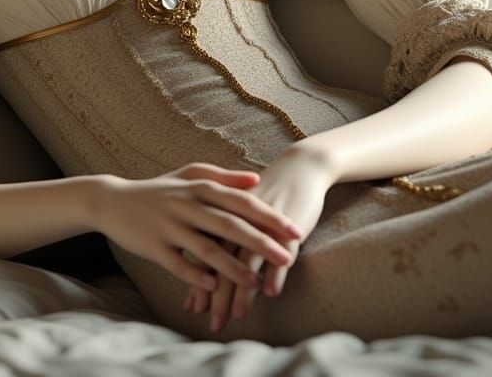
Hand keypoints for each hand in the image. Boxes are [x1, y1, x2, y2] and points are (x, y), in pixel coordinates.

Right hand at [93, 163, 304, 292]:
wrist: (114, 201)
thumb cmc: (159, 189)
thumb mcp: (189, 175)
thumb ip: (223, 177)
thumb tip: (257, 179)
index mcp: (199, 187)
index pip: (242, 201)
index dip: (269, 216)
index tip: (296, 229)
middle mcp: (186, 204)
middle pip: (229, 225)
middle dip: (261, 242)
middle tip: (288, 257)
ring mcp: (169, 226)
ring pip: (206, 248)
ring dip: (233, 267)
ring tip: (256, 282)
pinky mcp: (153, 246)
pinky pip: (178, 264)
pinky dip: (196, 275)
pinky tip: (214, 286)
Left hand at [182, 145, 333, 332]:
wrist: (298, 169)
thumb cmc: (266, 195)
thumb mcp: (240, 212)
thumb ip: (224, 236)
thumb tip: (208, 268)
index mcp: (224, 213)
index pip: (207, 252)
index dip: (200, 280)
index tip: (193, 309)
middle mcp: (240, 219)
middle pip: (225, 261)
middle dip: (218, 294)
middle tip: (213, 323)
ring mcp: (264, 223)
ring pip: (250, 258)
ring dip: (244, 289)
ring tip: (238, 315)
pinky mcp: (288, 224)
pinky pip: (281, 250)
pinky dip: (275, 271)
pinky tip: (270, 293)